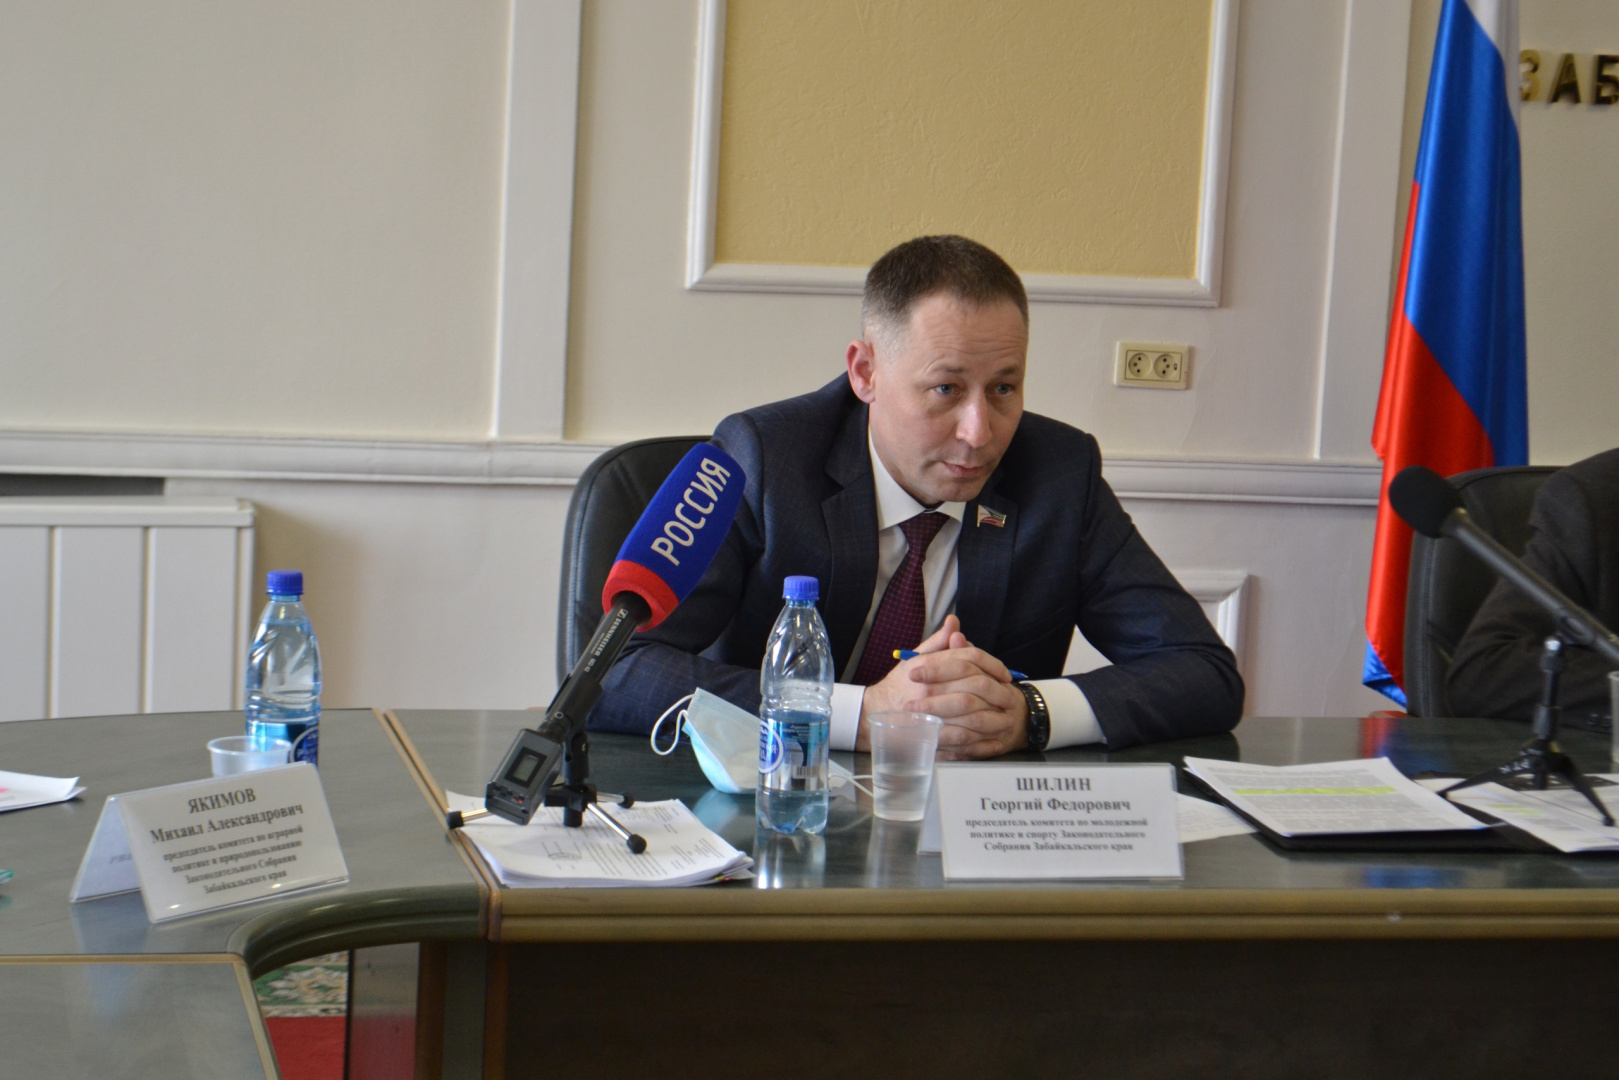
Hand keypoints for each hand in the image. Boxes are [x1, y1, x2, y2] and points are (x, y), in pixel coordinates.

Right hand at [856, 618, 1028, 758]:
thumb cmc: (901, 683)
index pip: (970, 658)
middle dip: (997, 692)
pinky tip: (992, 739)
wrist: (876, 711)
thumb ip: (938, 641)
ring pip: (972, 713)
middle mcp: (930, 687)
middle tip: (1010, 697)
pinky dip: (980, 740)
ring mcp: (930, 712)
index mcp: (929, 664)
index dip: (993, 665)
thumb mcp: (917, 657)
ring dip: (993, 716)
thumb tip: (954, 622)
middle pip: (976, 685)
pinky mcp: (930, 734)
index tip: (1005, 675)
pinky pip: (962, 738)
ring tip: (1006, 718)